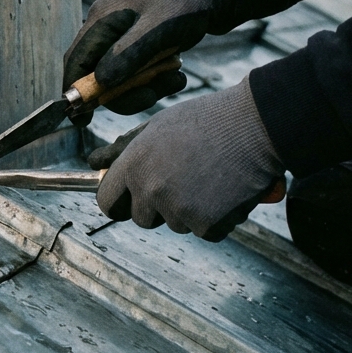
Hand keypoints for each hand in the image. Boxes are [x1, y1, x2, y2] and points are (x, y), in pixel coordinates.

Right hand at [63, 0, 231, 122]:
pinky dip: (155, 83)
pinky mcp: (137, 50)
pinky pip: (137, 77)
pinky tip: (176, 75)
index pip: (76, 60)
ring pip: (119, 81)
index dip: (74, 91)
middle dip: (122, 93)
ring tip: (175, 79)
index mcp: (102, 20)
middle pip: (96, 77)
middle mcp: (106, 32)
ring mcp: (121, 42)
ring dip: (144, 89)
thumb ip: (129, 53)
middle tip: (151, 96)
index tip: (81, 119)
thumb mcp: (159, 26)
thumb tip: (101, 82)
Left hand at [95, 79, 283, 240]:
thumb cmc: (208, 120)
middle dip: (159, 207)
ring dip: (193, 210)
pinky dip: (219, 218)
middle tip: (185, 181)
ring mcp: (177, 210)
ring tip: (212, 176)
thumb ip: (125, 149)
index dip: (119, 203)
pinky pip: (207, 231)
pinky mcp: (206, 225)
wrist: (257, 124)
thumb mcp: (158, 126)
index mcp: (134, 165)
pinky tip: (228, 190)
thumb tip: (94, 163)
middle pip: (142, 218)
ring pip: (177, 224)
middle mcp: (150, 190)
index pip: (107, 201)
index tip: (129, 202)